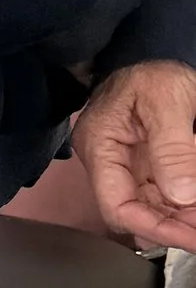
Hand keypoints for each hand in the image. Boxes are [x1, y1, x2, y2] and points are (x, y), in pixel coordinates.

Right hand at [73, 59, 195, 251]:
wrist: (156, 49)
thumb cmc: (155, 69)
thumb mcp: (168, 100)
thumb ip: (174, 148)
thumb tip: (181, 197)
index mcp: (101, 147)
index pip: (116, 205)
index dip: (153, 228)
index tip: (191, 238)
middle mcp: (109, 164)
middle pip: (138, 212)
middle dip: (176, 227)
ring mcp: (128, 165)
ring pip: (154, 207)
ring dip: (183, 219)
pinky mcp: (147, 165)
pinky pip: (165, 194)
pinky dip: (186, 205)